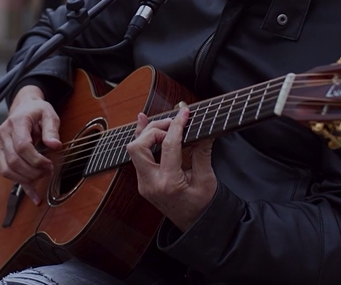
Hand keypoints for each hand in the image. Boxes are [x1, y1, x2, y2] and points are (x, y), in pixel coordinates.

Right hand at [0, 86, 61, 204]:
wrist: (23, 107)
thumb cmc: (37, 111)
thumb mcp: (49, 114)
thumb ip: (51, 129)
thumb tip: (54, 145)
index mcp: (16, 122)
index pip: (22, 146)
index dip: (36, 159)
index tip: (49, 164)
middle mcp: (3, 134)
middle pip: (14, 160)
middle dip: (32, 171)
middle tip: (48, 171)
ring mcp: (0, 145)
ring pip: (7, 170)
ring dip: (26, 179)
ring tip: (42, 177)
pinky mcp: (1, 154)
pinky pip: (8, 173)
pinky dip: (22, 186)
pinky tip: (34, 196)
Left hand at [126, 106, 216, 231]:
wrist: (195, 226)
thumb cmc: (202, 206)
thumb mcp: (206, 179)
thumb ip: (202, 152)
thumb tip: (203, 130)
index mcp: (168, 184)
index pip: (167, 145)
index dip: (177, 125)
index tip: (185, 113)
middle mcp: (150, 184)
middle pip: (139, 146)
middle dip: (155, 129)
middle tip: (174, 123)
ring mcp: (144, 183)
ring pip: (134, 150)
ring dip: (148, 133)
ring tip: (166, 123)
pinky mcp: (143, 181)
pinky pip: (138, 156)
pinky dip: (143, 139)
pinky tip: (144, 123)